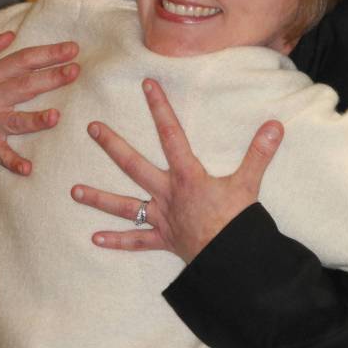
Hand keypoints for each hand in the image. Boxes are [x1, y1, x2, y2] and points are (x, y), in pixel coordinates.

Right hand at [0, 32, 79, 216]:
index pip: (21, 61)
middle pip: (24, 86)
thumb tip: (10, 34)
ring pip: (15, 121)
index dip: (47, 54)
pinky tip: (28, 168)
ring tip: (55, 116)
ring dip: (35, 120)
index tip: (72, 49)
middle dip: (51, 78)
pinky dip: (14, 162)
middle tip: (75, 71)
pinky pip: (2, 156)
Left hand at [72, 78, 283, 261]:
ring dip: (98, 198)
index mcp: (187, 176)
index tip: (146, 85)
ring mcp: (162, 218)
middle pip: (134, 166)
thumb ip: (260, 153)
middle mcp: (167, 194)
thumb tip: (275, 125)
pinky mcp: (163, 240)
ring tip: (72, 191)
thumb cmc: (237, 222)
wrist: (230, 261)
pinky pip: (136, 241)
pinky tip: (95, 239)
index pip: (171, 134)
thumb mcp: (249, 183)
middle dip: (112, 146)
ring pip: (125, 206)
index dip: (159, 108)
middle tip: (91, 129)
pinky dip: (116, 241)